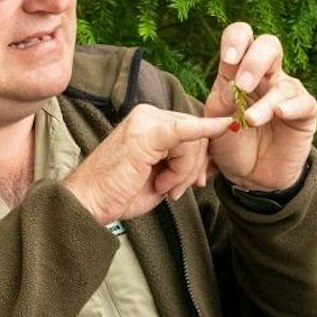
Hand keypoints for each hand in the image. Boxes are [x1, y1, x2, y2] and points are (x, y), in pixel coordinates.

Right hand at [63, 104, 233, 223]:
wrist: (91, 201)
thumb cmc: (121, 191)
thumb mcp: (161, 175)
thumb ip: (183, 162)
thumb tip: (210, 161)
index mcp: (152, 122)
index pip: (194, 133)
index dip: (199, 160)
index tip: (196, 181)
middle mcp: (149, 115)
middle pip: (197, 136)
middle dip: (192, 169)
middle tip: (173, 190)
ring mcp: (146, 121)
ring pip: (193, 142)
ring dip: (183, 173)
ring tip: (162, 186)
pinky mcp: (146, 134)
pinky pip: (183, 130)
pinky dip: (204, 129)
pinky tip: (224, 125)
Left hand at [204, 22, 316, 192]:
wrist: (249, 177)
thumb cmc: (231, 144)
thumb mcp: (216, 120)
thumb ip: (221, 100)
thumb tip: (233, 85)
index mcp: (239, 70)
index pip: (241, 36)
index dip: (236, 40)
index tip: (228, 60)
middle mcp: (266, 75)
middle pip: (269, 45)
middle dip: (254, 61)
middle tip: (242, 87)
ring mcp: (287, 92)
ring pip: (283, 83)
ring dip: (265, 102)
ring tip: (250, 121)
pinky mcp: (305, 113)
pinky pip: (303, 103)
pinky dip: (291, 106)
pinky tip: (279, 114)